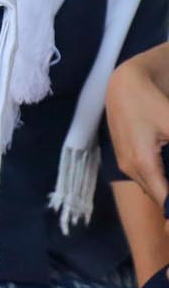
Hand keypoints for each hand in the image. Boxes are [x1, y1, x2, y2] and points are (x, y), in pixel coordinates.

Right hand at [108, 55, 168, 206]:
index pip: (165, 200)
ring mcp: (126, 165)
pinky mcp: (126, 158)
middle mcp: (131, 169)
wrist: (123, 87)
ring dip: (167, 193)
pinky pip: (147, 179)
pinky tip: (168, 178)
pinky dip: (161, 183)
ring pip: (153, 188)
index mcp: (143, 164)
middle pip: (159, 197)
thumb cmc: (150, 102)